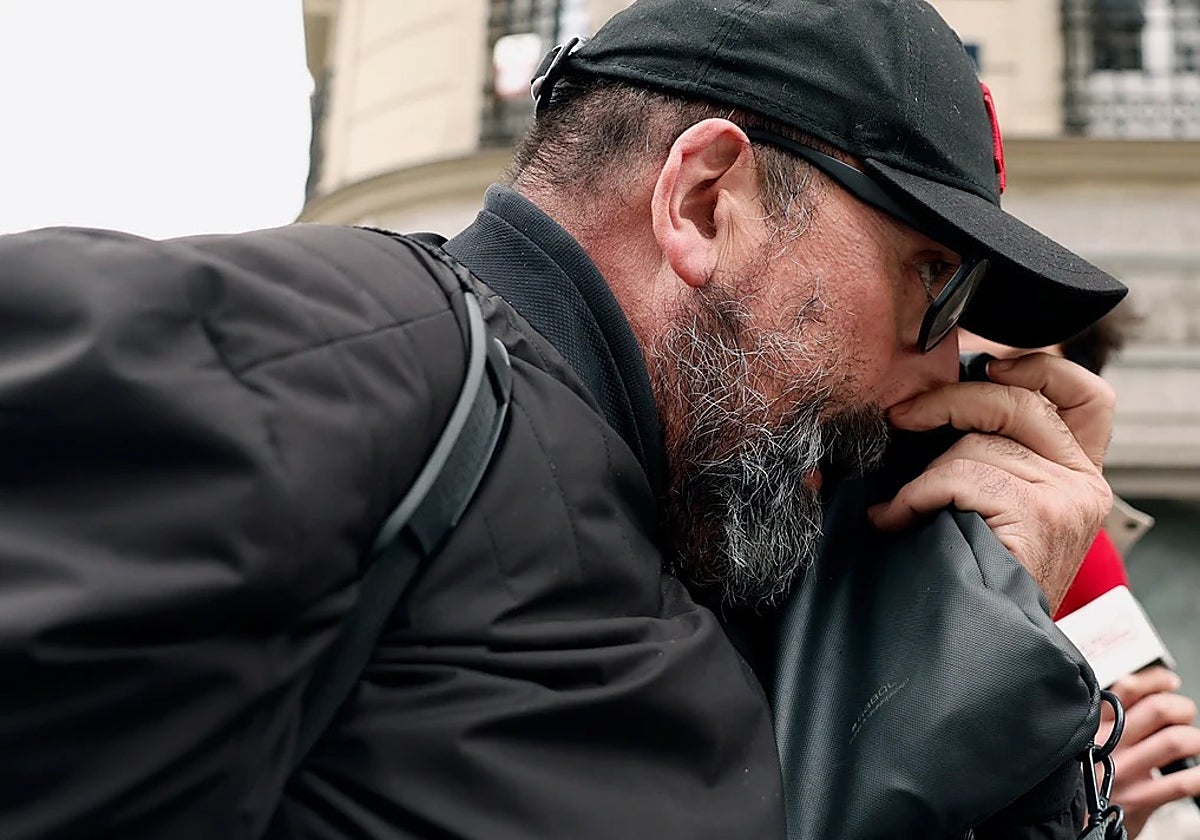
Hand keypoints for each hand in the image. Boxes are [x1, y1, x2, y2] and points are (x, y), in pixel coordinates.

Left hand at [868, 352, 1114, 611]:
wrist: (991, 646)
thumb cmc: (979, 577)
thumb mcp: (998, 509)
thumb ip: (993, 458)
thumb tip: (933, 405)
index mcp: (1078, 474)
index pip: (1088, 395)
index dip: (1040, 368)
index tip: (988, 365)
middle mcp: (1083, 482)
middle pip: (1018, 400)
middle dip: (948, 400)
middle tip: (902, 417)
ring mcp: (1066, 498)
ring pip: (977, 444)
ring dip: (922, 474)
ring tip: (899, 507)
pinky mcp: (1040, 514)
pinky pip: (960, 476)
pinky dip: (916, 495)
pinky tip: (897, 519)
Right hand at [1097, 666, 1199, 837]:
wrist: (1075, 825)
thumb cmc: (1085, 781)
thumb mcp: (1086, 743)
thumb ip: (1111, 721)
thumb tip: (1150, 695)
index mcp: (1094, 725)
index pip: (1128, 688)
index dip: (1156, 680)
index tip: (1169, 682)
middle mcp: (1110, 744)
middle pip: (1158, 709)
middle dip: (1182, 709)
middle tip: (1184, 718)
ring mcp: (1125, 771)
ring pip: (1176, 741)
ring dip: (1197, 740)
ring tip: (1195, 745)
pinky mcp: (1139, 799)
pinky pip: (1183, 782)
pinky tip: (1199, 776)